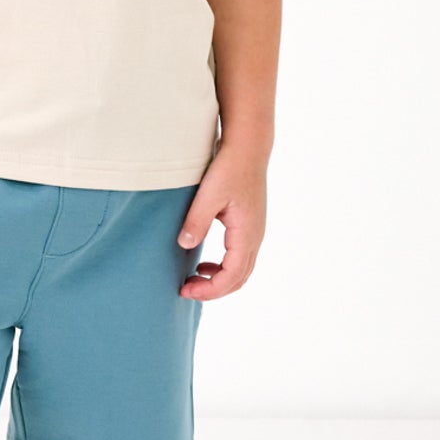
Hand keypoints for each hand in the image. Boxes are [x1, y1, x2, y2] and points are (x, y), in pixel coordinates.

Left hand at [176, 142, 267, 298]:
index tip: (186, 291)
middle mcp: (255, 237)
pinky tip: (204, 264)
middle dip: (213, 290)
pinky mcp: (250, 226)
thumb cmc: (229, 169)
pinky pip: (239, 258)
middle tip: (186, 290)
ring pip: (241, 270)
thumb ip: (197, 221)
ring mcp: (254, 232)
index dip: (209, 290)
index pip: (231, 277)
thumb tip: (184, 245)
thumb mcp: (209, 195)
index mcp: (246, 234)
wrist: (248, 149)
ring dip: (218, 280)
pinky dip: (223, 268)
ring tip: (194, 279)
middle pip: (239, 279)